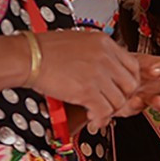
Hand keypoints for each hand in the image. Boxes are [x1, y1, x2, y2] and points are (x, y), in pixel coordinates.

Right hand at [31, 31, 159, 131]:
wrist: (27, 56)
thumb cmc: (44, 49)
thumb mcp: (78, 41)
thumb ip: (97, 53)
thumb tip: (108, 67)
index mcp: (104, 43)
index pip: (133, 66)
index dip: (129, 82)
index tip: (122, 89)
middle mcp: (104, 57)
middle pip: (130, 85)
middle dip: (122, 98)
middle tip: (111, 103)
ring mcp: (97, 74)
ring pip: (119, 100)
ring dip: (110, 110)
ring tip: (99, 112)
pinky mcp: (87, 90)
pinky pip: (104, 111)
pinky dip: (101, 119)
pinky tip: (94, 119)